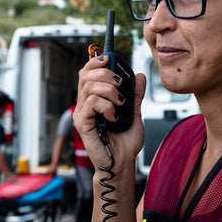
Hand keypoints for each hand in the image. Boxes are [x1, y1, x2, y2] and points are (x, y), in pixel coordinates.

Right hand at [73, 55, 145, 171]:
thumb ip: (135, 95)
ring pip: (89, 86)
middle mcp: (85, 104)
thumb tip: (140, 76)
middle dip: (105, 73)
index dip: (95, 62)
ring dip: (109, 90)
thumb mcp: (135, 113)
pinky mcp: (82, 123)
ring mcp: (82, 113)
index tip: (108, 58)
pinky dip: (106, 106)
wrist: (123, 162)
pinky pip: (91, 103)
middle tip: (120, 83)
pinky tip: (114, 116)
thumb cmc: (125, 142)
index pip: (88, 73)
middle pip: (86, 75)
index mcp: (95, 98)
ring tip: (121, 103)